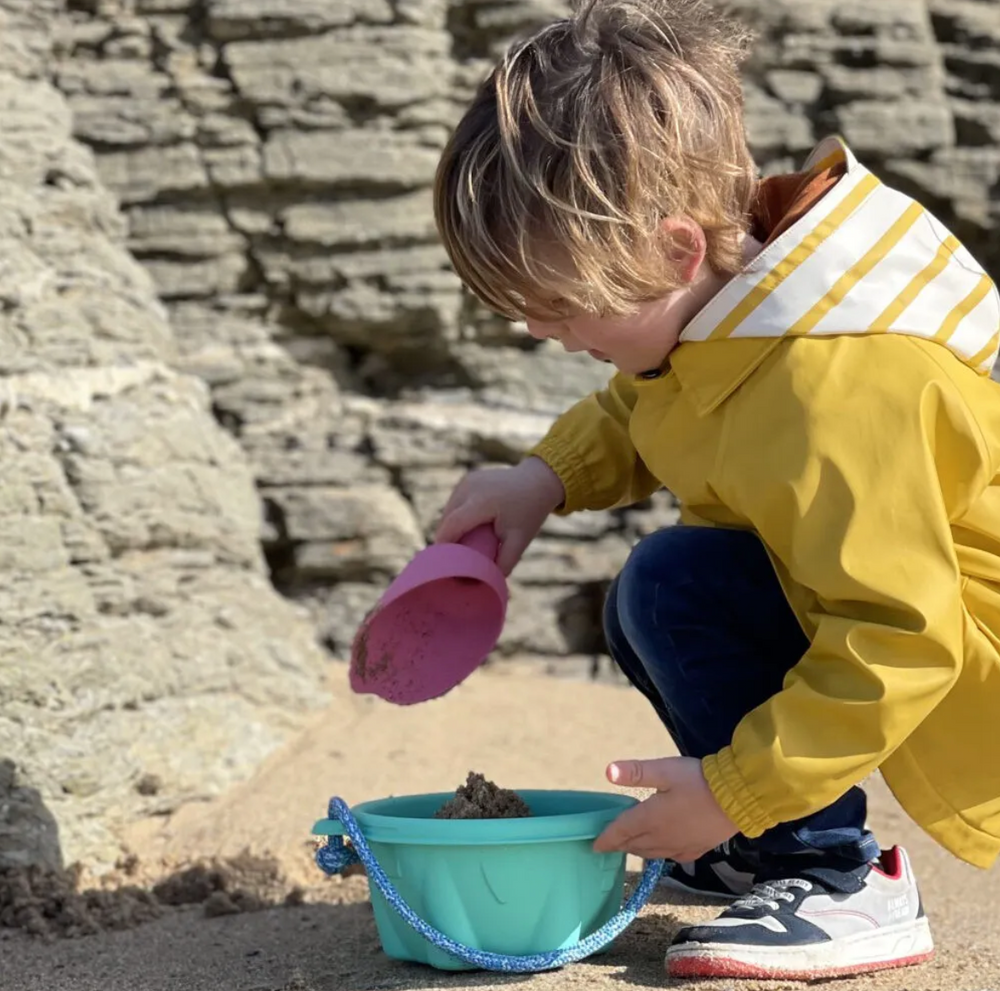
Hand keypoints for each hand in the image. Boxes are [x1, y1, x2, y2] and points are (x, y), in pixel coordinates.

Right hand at [435, 457, 564, 574]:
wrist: (538, 481)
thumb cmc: (530, 512)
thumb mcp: (520, 540)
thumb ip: (505, 563)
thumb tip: (488, 582)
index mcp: (482, 501)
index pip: (452, 525)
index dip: (444, 545)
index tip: (443, 564)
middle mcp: (470, 487)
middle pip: (447, 519)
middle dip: (448, 540)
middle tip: (454, 560)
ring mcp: (467, 481)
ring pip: (448, 511)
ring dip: (450, 528)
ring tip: (461, 546)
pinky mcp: (467, 479)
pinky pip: (454, 503)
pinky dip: (456, 517)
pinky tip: (465, 530)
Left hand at [593, 756, 736, 861]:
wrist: (738, 799)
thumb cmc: (698, 781)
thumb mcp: (665, 770)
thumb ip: (636, 772)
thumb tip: (608, 772)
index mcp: (650, 818)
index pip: (621, 831)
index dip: (606, 839)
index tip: (594, 846)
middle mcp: (661, 837)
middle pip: (634, 844)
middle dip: (620, 844)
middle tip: (609, 843)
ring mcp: (679, 846)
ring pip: (651, 853)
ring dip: (637, 850)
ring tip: (630, 846)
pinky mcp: (696, 849)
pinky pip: (670, 857)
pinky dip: (659, 854)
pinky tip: (661, 850)